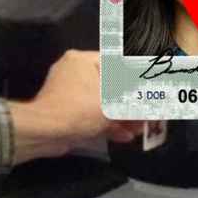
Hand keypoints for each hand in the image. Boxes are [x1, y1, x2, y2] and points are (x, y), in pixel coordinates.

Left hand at [11, 51, 143, 161]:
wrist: (44, 133)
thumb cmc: (79, 109)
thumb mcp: (113, 101)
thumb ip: (136, 97)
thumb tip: (154, 96)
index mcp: (83, 61)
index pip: (116, 62)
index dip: (136, 77)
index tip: (151, 88)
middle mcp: (74, 73)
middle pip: (110, 86)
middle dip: (131, 103)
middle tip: (148, 113)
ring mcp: (69, 94)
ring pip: (102, 103)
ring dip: (122, 117)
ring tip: (140, 129)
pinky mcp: (66, 113)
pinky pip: (91, 115)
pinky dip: (108, 124)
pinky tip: (126, 136)